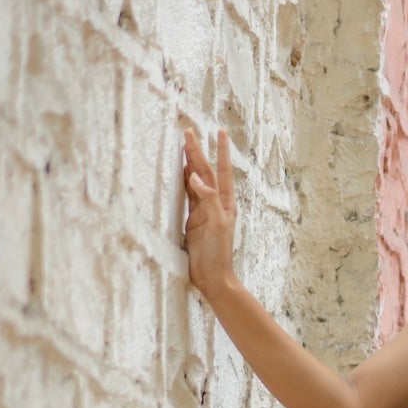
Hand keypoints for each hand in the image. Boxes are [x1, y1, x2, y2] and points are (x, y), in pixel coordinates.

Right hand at [182, 124, 237, 301]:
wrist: (212, 276)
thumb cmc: (219, 253)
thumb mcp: (217, 224)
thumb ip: (208, 199)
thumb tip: (196, 177)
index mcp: (225, 202)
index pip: (222, 171)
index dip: (221, 151)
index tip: (219, 132)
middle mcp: (215, 203)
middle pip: (205, 171)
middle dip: (198, 151)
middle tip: (189, 131)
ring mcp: (203, 210)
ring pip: (195, 180)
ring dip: (190, 162)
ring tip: (184, 144)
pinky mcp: (193, 219)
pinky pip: (187, 195)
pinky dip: (184, 181)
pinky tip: (181, 170)